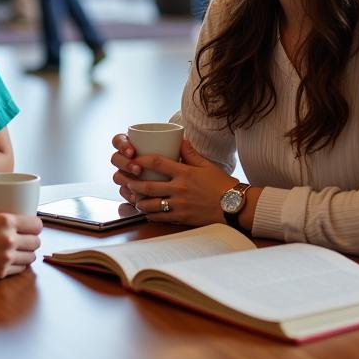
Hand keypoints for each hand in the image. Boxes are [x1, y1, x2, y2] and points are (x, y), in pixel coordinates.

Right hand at [0, 206, 41, 281]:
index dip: (35, 224)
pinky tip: (12, 260)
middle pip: (36, 241)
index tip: (31, 225)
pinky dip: (19, 264)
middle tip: (26, 237)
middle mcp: (9, 240)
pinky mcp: (1, 273)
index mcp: (5, 221)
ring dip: (28, 252)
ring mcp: (6, 258)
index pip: (36, 224)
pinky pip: (20, 269)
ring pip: (31, 257)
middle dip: (33, 239)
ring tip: (20, 250)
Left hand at [111, 136, 233, 225]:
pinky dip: (149, 214)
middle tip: (124, 180)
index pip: (157, 163)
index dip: (141, 160)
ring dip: (138, 200)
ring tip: (132, 196)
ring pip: (151, 204)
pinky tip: (144, 211)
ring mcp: (179, 205)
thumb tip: (181, 139)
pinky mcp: (182, 218)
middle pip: (148, 185)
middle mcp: (179, 189)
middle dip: (132, 183)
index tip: (133, 159)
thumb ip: (191, 153)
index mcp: (184, 173)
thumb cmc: (221, 184)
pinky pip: (160, 217)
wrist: (234, 206)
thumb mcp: (207, 165)